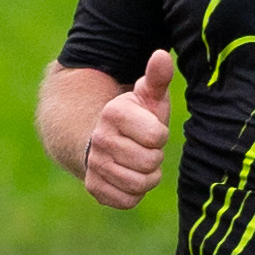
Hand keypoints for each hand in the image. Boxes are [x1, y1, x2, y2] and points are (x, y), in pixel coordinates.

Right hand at [82, 50, 172, 209]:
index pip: (156, 136)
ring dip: (147, 177)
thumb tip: (162, 55)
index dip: (159, 135)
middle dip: (154, 157)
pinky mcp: (93, 187)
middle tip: (145, 149)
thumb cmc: (136, 117)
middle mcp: (99, 139)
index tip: (150, 130)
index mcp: (113, 113)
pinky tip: (129, 178)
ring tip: (139, 164)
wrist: (102, 141)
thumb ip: (157, 78)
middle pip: (150, 162)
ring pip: (139, 184)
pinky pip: (127, 200)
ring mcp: (94, 164)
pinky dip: (134, 193)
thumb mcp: (147, 96)